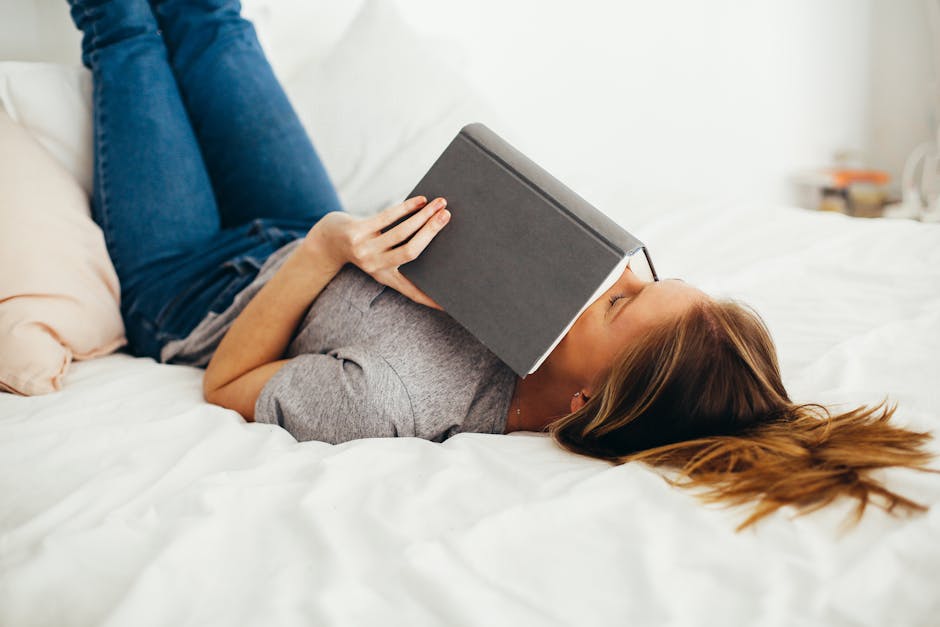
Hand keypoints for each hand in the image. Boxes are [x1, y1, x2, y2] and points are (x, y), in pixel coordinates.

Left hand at [302, 196, 450, 309]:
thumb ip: (402, 255)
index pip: (413, 292)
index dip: (431, 299)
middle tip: (448, 216)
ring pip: (401, 232)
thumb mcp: (381, 259)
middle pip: (411, 252)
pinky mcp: (356, 231)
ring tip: (440, 204)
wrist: (327, 241)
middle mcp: (376, 267)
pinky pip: (386, 217)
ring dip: (423, 216)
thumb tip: (434, 235)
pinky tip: (420, 200)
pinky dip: (406, 207)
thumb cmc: (364, 247)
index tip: (449, 306)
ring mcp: (364, 250)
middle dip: (431, 232)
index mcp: (386, 277)